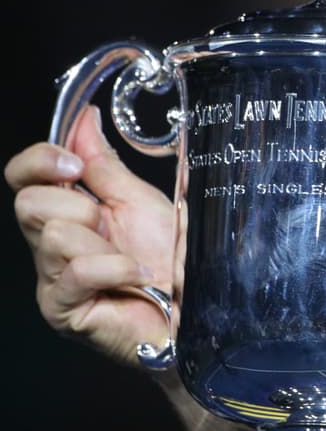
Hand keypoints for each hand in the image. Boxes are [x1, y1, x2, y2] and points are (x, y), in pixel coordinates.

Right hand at [6, 105, 175, 367]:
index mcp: (68, 212)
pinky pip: (75, 272)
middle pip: (29, 203)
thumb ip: (105, 164)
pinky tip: (136, 276)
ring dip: (101, 242)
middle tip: (111, 225)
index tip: (75, 162)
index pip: (23, 177)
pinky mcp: (62, 310)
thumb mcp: (141, 200)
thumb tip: (84, 119)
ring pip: (52, 235)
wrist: (197, 308)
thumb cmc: (173, 262)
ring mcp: (52, 280)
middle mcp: (51, 245)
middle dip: (80, 206)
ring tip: (129, 259)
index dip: (40, 160)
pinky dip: (114, 268)